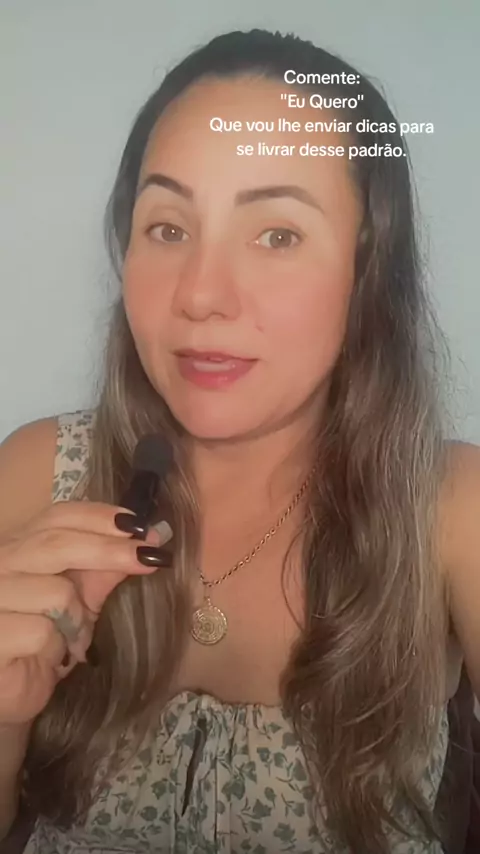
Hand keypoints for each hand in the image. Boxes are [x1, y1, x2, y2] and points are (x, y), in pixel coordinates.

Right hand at [0, 501, 171, 724]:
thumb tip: (149, 539)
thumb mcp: (82, 600)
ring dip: (78, 619)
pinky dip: (58, 647)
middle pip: (55, 542)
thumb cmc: (46, 642)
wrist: (12, 692)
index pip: (57, 516)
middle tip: (147, 558)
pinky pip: (41, 631)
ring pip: (55, 592)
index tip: (140, 527)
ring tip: (75, 638)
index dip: (99, 517)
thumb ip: (105, 569)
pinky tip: (53, 659)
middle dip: (108, 549)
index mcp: (19, 546)